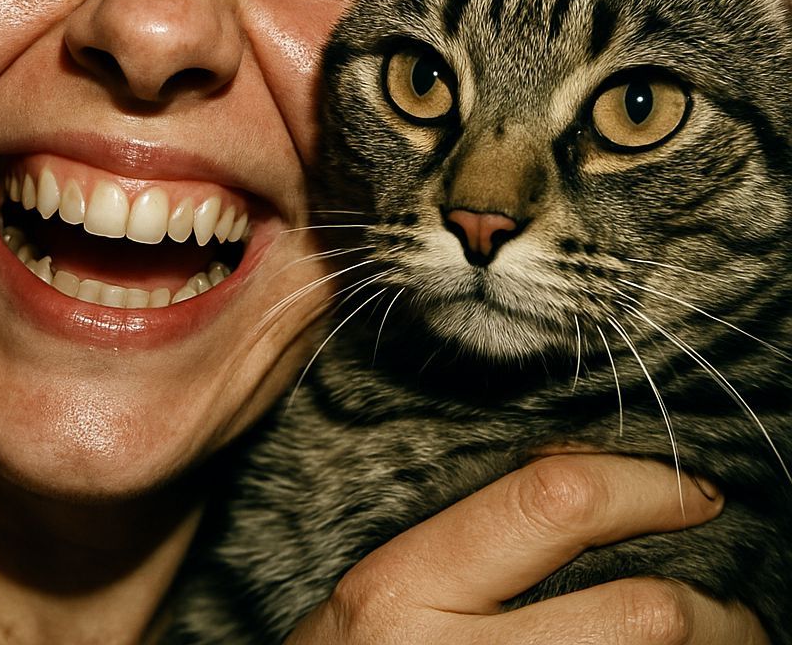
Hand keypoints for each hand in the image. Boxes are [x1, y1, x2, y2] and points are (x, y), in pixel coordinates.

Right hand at [285, 454, 769, 643]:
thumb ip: (466, 535)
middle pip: (637, 615)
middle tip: (732, 602)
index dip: (644, 486)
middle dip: (716, 608)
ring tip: (722, 644)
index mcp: (404, 584)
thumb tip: (590, 489)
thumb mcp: (383, 586)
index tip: (689, 490)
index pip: (552, 501)